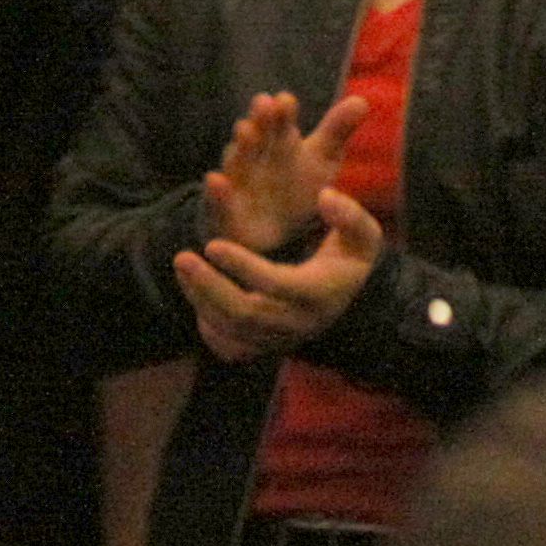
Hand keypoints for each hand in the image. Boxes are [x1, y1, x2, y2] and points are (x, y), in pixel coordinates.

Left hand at [171, 185, 383, 362]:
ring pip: (232, 329)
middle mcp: (297, 324)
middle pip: (245, 313)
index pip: (274, 284)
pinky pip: (230, 347)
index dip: (241, 266)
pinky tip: (195, 293)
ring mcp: (279, 340)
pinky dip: (208, 325)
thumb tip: (324, 196)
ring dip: (200, 299)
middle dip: (209, 286)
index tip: (212, 243)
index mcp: (319, 294)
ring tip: (182, 265)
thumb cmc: (350, 260)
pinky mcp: (265, 349)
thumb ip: (349, 214)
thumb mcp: (363, 234)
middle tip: (181, 257)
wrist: (347, 302)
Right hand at [203, 88, 369, 254]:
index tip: (287, 101)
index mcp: (279, 139)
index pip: (281, 118)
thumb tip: (362, 102)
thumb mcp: (322, 160)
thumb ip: (337, 131)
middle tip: (264, 103)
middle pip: (257, 132)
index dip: (283, 110)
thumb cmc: (296, 185)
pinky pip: (218, 200)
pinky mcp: (225, 209)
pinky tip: (216, 180)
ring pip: (236, 160)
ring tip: (245, 131)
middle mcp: (255, 153)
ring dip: (239, 146)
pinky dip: (216, 191)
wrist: (270, 230)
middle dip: (260, 118)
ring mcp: (238, 179)